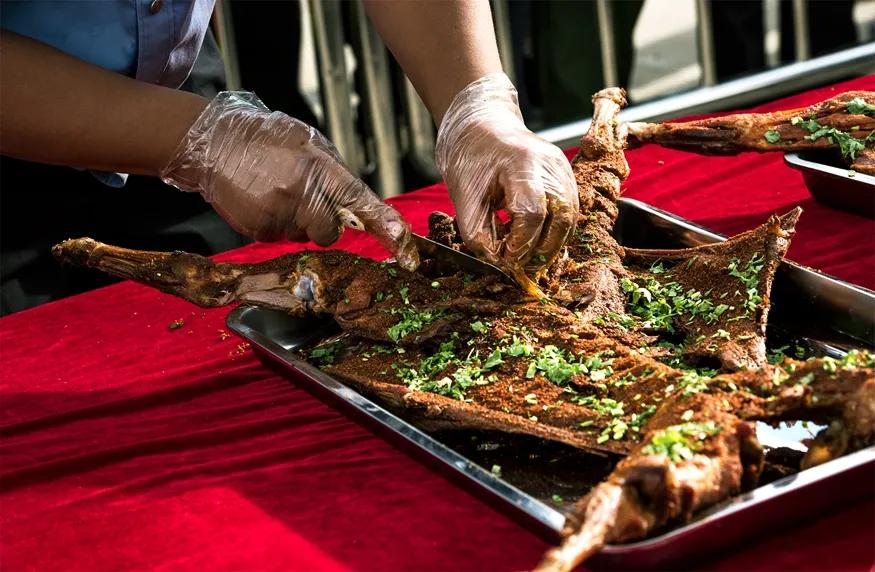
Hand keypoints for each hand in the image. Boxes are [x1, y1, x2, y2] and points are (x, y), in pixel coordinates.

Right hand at [160, 92, 418, 270]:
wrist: (212, 143)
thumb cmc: (265, 139)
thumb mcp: (306, 142)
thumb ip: (333, 172)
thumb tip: (355, 202)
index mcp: (318, 167)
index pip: (359, 200)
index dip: (382, 222)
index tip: (402, 242)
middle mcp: (300, 193)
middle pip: (329, 233)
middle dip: (323, 224)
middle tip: (304, 201)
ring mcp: (277, 214)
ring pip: (302, 237)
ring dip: (296, 222)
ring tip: (275, 193)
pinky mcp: (256, 229)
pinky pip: (277, 238)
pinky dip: (274, 225)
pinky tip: (260, 200)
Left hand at [435, 73, 577, 271]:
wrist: (482, 126)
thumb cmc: (470, 158)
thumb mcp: (463, 197)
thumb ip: (478, 234)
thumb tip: (499, 264)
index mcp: (522, 162)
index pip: (532, 211)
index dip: (522, 243)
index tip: (508, 261)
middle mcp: (550, 164)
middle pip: (562, 217)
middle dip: (544, 249)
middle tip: (524, 269)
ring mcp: (563, 168)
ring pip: (570, 217)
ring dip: (551, 244)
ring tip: (529, 259)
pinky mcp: (566, 175)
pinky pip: (569, 210)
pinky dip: (554, 231)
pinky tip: (536, 241)